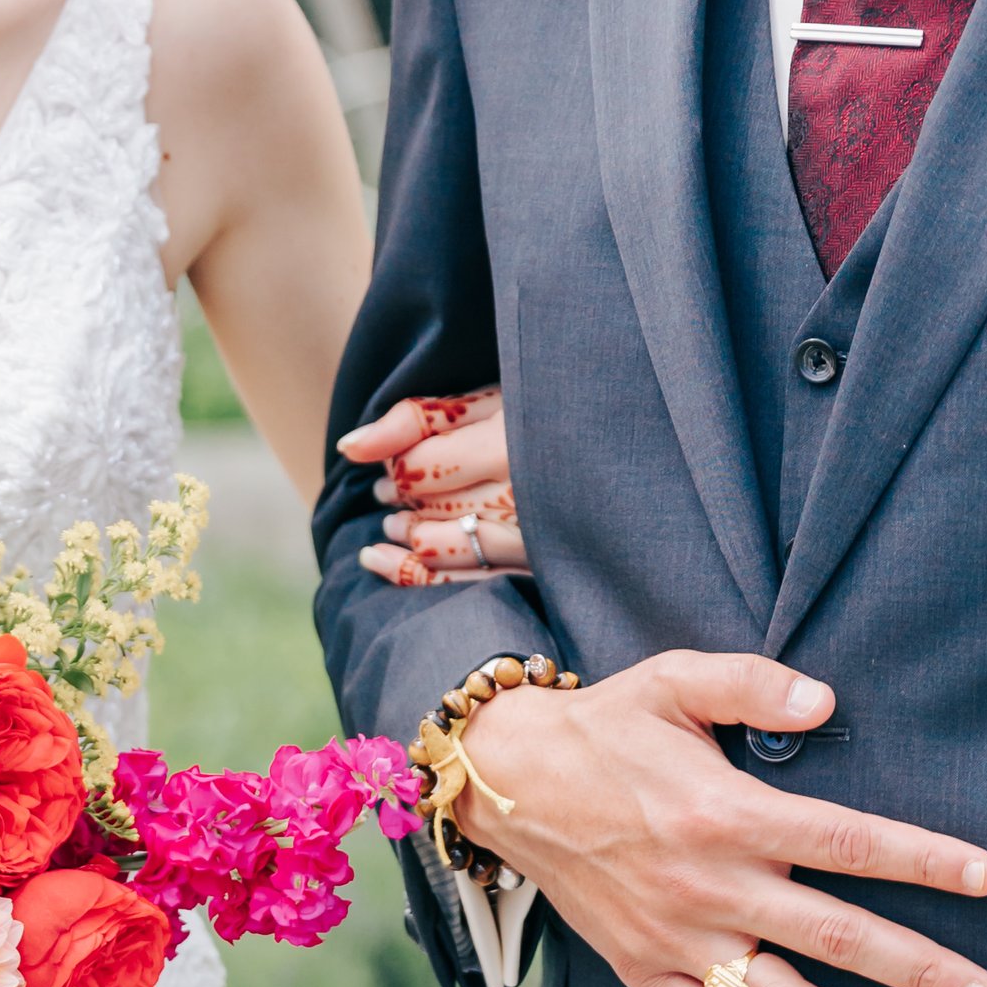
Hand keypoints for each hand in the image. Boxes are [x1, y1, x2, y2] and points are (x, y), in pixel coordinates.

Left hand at [336, 388, 528, 584]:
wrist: (638, 452)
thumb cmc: (547, 417)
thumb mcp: (490, 402)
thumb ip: (416, 419)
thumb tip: (348, 447)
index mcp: (506, 447)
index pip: (418, 468)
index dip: (395, 466)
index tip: (394, 465)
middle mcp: (520, 498)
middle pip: (428, 507)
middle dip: (398, 500)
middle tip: (388, 494)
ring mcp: (531, 541)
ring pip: (440, 548)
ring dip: (406, 537)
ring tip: (394, 525)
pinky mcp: (537, 570)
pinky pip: (465, 585)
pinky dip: (419, 577)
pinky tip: (386, 563)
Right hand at [456, 652, 986, 986]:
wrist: (505, 782)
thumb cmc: (603, 728)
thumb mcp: (672, 681)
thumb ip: (752, 684)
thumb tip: (826, 701)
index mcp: (726, 813)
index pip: (846, 841)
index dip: (921, 860)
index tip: (985, 879)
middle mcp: (708, 885)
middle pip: (835, 936)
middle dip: (919, 970)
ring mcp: (676, 937)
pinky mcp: (644, 970)